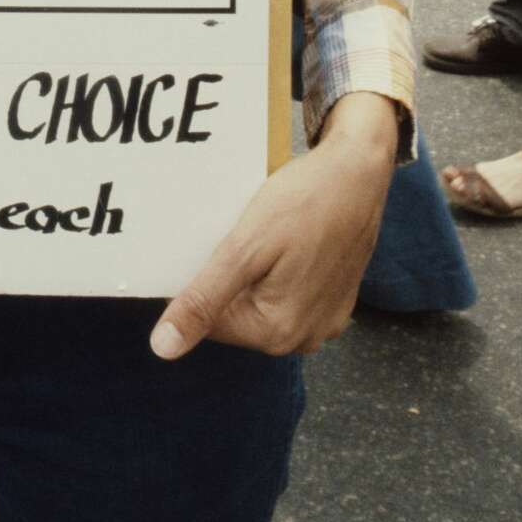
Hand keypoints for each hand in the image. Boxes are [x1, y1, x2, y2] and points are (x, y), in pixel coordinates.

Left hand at [149, 92, 397, 359]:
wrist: (359, 171)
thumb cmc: (305, 202)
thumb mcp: (245, 248)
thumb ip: (204, 300)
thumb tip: (163, 349)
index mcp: (277, 333)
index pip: (209, 323)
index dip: (199, 281)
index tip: (207, 243)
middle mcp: (304, 337)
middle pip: (237, 314)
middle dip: (228, 277)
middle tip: (236, 234)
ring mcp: (323, 319)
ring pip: (261, 301)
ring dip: (251, 272)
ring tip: (260, 233)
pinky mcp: (333, 299)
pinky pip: (287, 292)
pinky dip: (275, 268)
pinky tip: (281, 238)